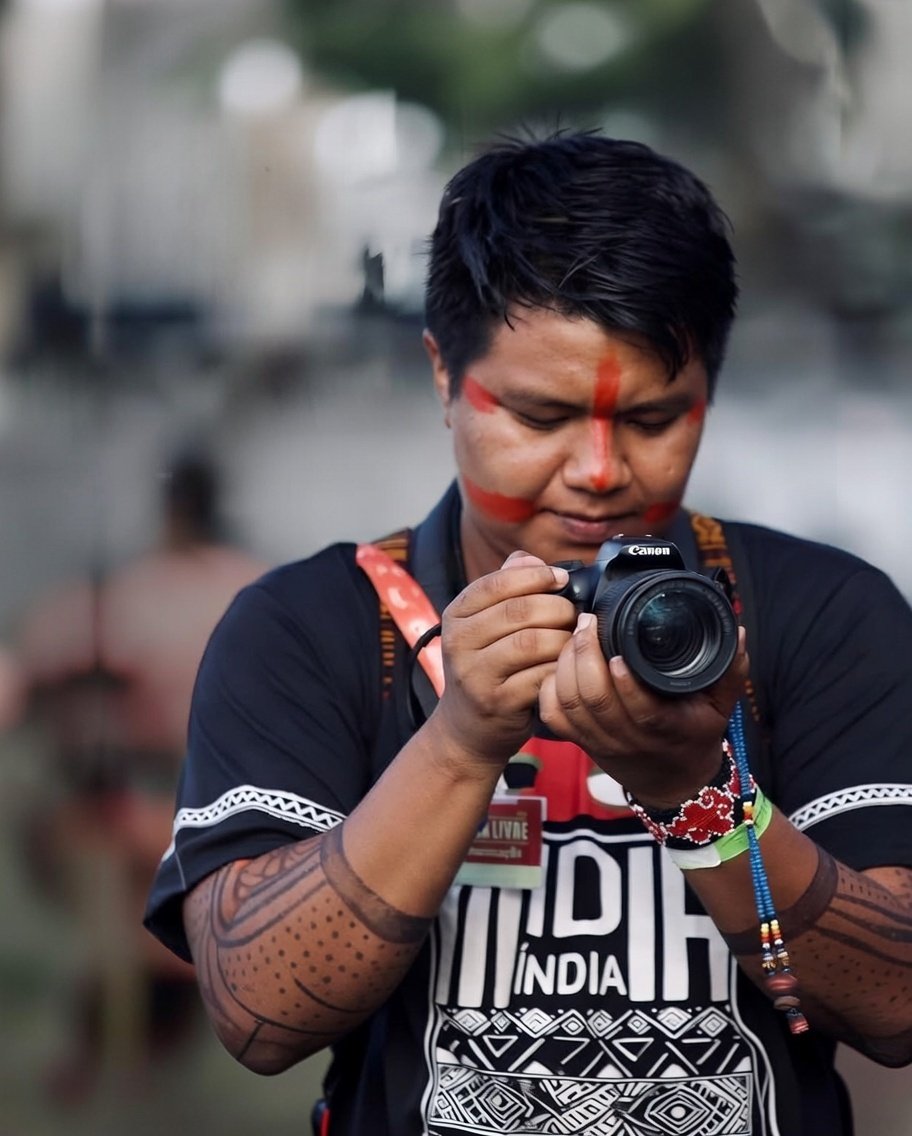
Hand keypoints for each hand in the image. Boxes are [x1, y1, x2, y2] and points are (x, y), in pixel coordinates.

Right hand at [430, 552, 575, 765]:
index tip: (561, 579)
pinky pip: (540, 676)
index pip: (497, 582)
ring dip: (563, 638)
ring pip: (533, 643)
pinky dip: (561, 669)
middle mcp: (458, 642)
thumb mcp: (485, 625)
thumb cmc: (487, 668)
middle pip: (520, 611)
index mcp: (456, 615)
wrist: (468, 729)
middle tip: (574, 615)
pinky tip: (567, 667)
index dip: (536, 576)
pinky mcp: (497, 702)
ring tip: (573, 640)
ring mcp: (475, 675)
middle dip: (557, 608)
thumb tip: (532, 559)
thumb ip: (506, 587)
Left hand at [538, 616, 749, 806]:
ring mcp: (600, 742)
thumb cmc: (694, 736)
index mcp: (667, 730)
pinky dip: (548, 688)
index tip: (617, 650)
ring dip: (565, 667)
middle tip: (587, 623)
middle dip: (585, 658)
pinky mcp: (580, 741)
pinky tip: (557, 663)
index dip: (625, 683)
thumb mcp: (720, 707)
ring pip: (570, 706)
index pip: (642, 711)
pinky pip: (553, 717)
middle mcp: (629, 739)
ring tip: (574, 635)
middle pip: (596, 702)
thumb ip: (730, 669)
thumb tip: (738, 631)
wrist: (672, 783)